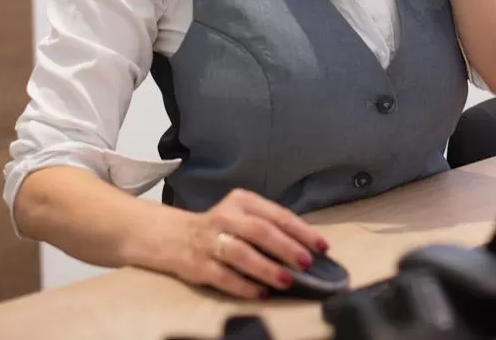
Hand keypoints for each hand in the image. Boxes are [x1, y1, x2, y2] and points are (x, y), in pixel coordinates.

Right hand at [155, 189, 328, 299]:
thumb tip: (306, 250)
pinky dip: (244, 286)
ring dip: (267, 268)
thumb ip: (269, 226)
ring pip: (241, 253)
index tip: (322, 248)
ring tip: (287, 281)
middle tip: (306, 263)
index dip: (302, 232)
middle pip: (260, 231)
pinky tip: (261, 294)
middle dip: (287, 248)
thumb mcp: (243, 215)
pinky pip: (223, 276)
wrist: (173, 236)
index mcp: (242, 201)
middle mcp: (225, 217)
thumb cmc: (221, 227)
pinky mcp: (198, 264)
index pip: (277, 215)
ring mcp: (210, 240)